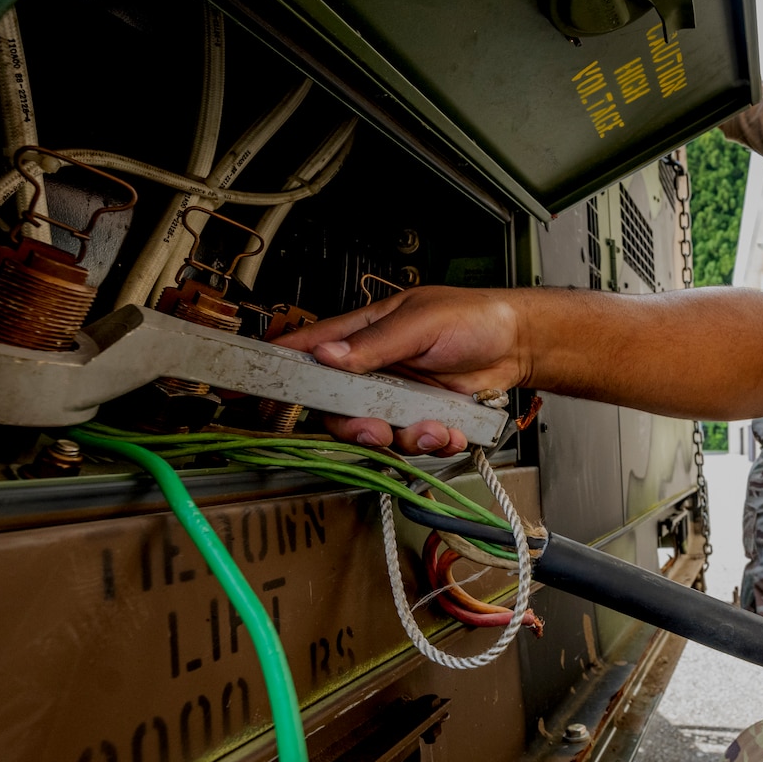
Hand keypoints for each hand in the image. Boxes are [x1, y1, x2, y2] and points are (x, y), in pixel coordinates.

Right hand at [271, 286, 526, 454]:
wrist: (518, 345)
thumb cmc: (471, 318)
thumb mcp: (420, 322)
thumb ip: (373, 344)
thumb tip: (327, 354)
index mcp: (361, 334)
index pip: (306, 352)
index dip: (274, 371)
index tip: (243, 393)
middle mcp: (371, 370)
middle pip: (336, 410)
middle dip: (355, 428)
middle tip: (378, 430)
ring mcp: (396, 397)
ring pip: (375, 433)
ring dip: (404, 439)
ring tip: (435, 426)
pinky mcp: (421, 418)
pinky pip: (411, 443)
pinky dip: (432, 443)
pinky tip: (451, 429)